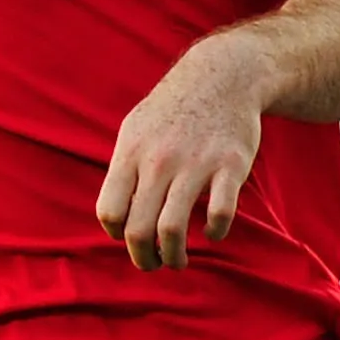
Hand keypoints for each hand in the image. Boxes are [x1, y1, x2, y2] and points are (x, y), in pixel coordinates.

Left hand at [98, 29, 268, 270]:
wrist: (223, 75)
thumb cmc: (174, 110)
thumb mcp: (135, 129)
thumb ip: (123, 171)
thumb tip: (113, 219)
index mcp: (131, 152)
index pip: (109, 212)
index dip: (117, 235)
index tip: (131, 237)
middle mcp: (159, 160)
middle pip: (137, 230)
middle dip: (143, 259)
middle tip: (154, 263)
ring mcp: (195, 163)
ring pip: (172, 230)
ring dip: (174, 257)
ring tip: (178, 261)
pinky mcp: (230, 165)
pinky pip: (220, 214)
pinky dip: (215, 232)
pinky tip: (214, 231)